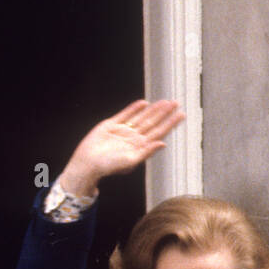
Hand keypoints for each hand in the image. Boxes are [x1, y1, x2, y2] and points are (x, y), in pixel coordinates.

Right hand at [58, 99, 185, 196]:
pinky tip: (143, 103)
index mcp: (139, 148)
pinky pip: (125, 114)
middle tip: (176, 103)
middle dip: (164, 113)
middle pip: (152, 123)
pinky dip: (134, 108)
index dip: (170, 123)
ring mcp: (122, 131)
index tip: (180, 115)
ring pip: (141, 117)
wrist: (88, 163)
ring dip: (153, 109)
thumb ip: (147, 152)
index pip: (159, 133)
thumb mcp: (130, 161)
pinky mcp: (111, 125)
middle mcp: (133, 139)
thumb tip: (163, 144)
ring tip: (164, 102)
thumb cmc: (108, 166)